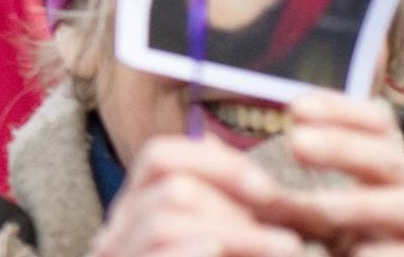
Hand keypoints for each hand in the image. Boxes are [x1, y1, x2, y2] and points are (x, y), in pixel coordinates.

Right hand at [91, 138, 302, 256]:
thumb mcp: (220, 248)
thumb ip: (227, 220)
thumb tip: (257, 180)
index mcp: (134, 215)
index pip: (160, 157)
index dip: (217, 164)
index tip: (269, 191)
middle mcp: (114, 233)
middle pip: (167, 181)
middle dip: (232, 200)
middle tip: (290, 230)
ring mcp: (116, 255)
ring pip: (167, 214)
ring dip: (235, 231)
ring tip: (287, 248)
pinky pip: (159, 249)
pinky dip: (196, 251)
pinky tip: (221, 252)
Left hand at [275, 93, 403, 256]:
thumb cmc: (374, 244)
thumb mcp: (333, 217)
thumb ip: (289, 198)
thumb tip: (224, 167)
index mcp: (389, 170)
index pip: (378, 124)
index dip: (342, 110)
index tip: (295, 107)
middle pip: (388, 157)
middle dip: (343, 147)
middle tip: (297, 143)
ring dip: (362, 205)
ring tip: (321, 207)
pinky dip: (392, 256)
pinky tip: (360, 255)